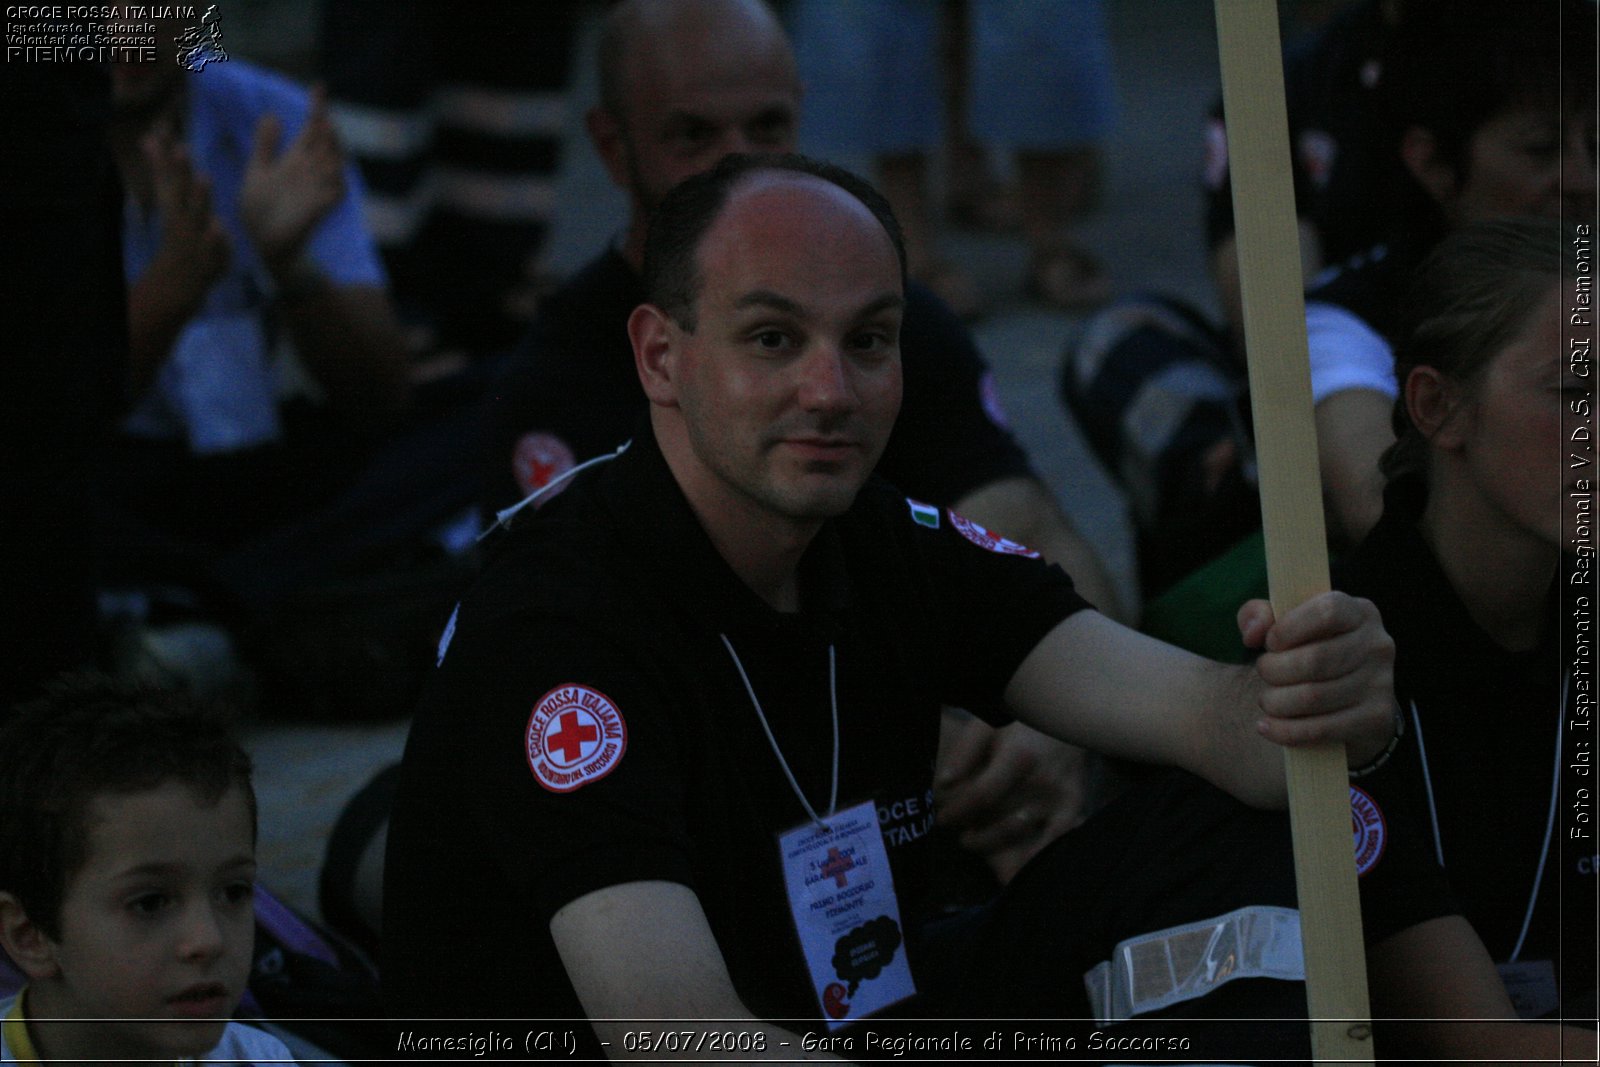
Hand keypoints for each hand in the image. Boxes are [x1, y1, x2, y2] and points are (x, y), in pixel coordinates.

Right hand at [143, 132, 230, 305]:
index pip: (168, 177)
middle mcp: (183, 219)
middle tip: (180, 149)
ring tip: (204, 177)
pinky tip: (220, 225)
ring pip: (199, 216)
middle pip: (180, 193)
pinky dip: (217, 238)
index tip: (157, 134)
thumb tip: (149, 139)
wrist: (181, 282)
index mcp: (174, 206)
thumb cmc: (179, 235)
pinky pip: (216, 247)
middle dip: (179, 172)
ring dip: (200, 197)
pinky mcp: (213, 257)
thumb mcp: (171, 203)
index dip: (163, 158)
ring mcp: (197, 238)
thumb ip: (164, 173)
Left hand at [240, 85, 344, 275]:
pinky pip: (335, 191)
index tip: (320, 88)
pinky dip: (336, 180)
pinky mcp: (319, 209)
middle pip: (325, 142)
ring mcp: (317, 190)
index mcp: (295, 161)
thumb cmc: (260, 212)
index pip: (311, 130)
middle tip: (321, 109)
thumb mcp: (257, 172)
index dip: (317, 109)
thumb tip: (273, 114)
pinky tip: (332, 168)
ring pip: (334, 162)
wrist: (262, 244)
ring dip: (332, 147)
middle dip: (325, 126)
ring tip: (326, 129)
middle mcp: (310, 172)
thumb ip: (265, 145)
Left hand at [935, 712, 1086, 883]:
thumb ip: (965, 753)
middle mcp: (1042, 781)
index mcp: (1018, 757)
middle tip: (961, 837)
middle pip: (1001, 821)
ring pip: (1023, 832)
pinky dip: (1037, 851)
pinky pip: (1056, 837)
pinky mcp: (1075, 803)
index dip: (958, 812)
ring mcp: (1060, 795)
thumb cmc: (1021, 719)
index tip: (942, 819)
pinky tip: (1020, 861)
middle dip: (976, 835)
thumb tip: (945, 783)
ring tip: (979, 841)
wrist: (1068, 712)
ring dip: (996, 844)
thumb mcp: (988, 724)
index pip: (981, 796)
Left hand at [1237, 591, 1395, 766]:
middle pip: (1316, 660)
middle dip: (1275, 670)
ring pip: (1315, 697)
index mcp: (1358, 612)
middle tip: (1264, 673)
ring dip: (1277, 702)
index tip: (1270, 642)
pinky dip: (1285, 730)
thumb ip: (1259, 615)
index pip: (1327, 612)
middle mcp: (1377, 645)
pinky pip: (1322, 729)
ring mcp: (1381, 683)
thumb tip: (1253, 632)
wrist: (1352, 700)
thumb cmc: (1309, 651)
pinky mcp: (1375, 718)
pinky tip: (1266, 726)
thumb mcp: (1286, 625)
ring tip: (1267, 700)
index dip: (1289, 628)